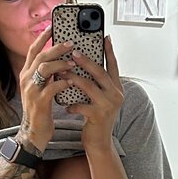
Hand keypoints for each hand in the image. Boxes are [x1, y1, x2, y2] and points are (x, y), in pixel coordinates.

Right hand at [17, 26, 74, 147]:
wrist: (34, 132)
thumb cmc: (41, 109)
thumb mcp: (41, 88)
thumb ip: (47, 74)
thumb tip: (61, 59)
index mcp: (27, 73)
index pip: (33, 50)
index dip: (43, 38)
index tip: (53, 27)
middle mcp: (26, 79)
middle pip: (40, 56)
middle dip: (56, 48)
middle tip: (71, 43)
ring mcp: (31, 90)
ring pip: (44, 68)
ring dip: (60, 64)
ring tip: (73, 63)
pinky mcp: (39, 102)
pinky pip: (51, 87)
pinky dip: (63, 83)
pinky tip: (72, 82)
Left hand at [64, 35, 123, 151]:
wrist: (99, 142)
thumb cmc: (96, 118)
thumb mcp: (99, 98)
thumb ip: (96, 84)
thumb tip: (84, 64)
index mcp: (116, 88)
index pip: (113, 65)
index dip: (109, 51)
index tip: (105, 37)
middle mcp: (116, 95)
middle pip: (100, 73)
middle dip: (86, 61)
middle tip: (73, 51)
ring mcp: (108, 106)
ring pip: (89, 86)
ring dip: (73, 78)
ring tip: (61, 72)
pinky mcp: (98, 116)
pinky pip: (81, 105)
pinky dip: (71, 104)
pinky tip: (64, 104)